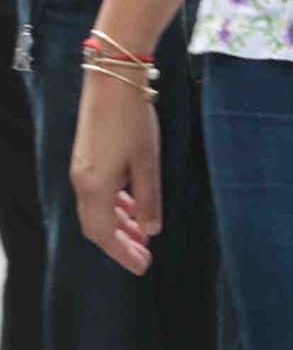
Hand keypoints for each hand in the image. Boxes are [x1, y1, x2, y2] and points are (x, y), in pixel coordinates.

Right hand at [68, 59, 161, 276]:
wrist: (112, 82)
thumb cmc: (133, 121)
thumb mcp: (148, 162)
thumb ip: (149, 197)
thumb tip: (152, 230)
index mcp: (95, 187)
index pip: (104, 234)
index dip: (123, 253)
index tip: (142, 267)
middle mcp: (82, 183)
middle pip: (97, 227)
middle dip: (121, 244)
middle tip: (145, 258)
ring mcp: (82, 171)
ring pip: (98, 211)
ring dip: (120, 225)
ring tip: (144, 236)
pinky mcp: (88, 159)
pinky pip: (99, 194)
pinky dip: (116, 206)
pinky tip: (134, 208)